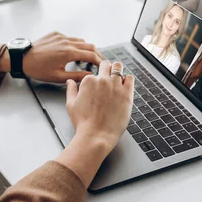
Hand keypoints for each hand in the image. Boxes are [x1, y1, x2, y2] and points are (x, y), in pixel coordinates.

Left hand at [23, 32, 103, 82]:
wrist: (22, 58)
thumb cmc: (37, 68)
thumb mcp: (58, 77)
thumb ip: (76, 77)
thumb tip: (89, 77)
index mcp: (68, 52)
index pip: (91, 55)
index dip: (100, 61)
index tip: (103, 66)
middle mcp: (66, 42)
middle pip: (89, 45)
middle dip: (96, 54)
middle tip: (99, 61)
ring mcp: (61, 36)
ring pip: (80, 41)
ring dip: (86, 48)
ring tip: (87, 58)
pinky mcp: (56, 34)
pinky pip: (70, 38)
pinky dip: (75, 44)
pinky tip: (72, 52)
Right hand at [57, 61, 133, 185]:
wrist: (96, 135)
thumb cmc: (83, 123)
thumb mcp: (70, 105)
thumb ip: (71, 90)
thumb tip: (70, 81)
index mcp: (88, 81)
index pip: (93, 72)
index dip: (94, 78)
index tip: (96, 85)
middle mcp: (102, 80)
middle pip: (106, 65)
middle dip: (106, 69)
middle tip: (107, 76)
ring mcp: (115, 86)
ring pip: (119, 67)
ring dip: (117, 70)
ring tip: (117, 77)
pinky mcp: (127, 94)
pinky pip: (130, 78)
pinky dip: (128, 79)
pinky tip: (125, 84)